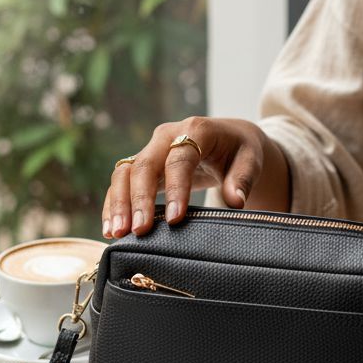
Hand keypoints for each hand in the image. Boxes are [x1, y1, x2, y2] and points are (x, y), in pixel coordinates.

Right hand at [101, 116, 287, 238]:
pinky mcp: (142, 165)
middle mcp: (166, 136)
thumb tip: (235, 201)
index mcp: (196, 130)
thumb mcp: (251, 160)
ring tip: (117, 233)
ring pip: (124, 172)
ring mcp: (150, 150)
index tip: (175, 220)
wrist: (229, 139)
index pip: (179, 158)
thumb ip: (243, 179)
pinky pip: (120, 182)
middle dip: (138, 199)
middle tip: (139, 231)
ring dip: (118, 203)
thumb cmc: (240, 150)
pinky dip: (113, 204)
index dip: (176, 189)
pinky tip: (111, 229)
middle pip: (144, 165)